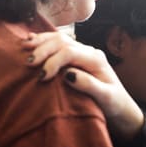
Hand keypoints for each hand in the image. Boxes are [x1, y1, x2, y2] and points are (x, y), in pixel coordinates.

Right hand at [21, 32, 143, 140]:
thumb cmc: (114, 103)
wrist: (121, 106)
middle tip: (29, 63)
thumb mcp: (106, 97)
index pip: (70, 52)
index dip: (53, 62)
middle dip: (43, 50)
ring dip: (40, 43)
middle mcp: (89, 52)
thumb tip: (69, 74)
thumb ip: (89, 85)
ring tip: (24, 48)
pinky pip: (58, 44)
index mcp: (96, 59)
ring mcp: (83, 53)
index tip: (42, 77)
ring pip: (58, 40)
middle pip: (62, 42)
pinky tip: (30, 40)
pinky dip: (43, 42)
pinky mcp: (76, 57)